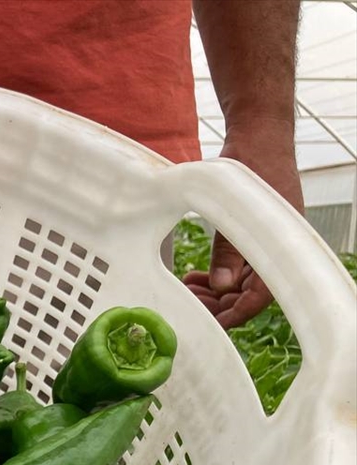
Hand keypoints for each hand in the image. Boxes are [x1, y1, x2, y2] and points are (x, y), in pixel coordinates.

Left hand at [182, 121, 302, 328]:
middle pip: (251, 293)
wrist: (259, 132)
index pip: (263, 295)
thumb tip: (223, 286)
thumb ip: (229, 249)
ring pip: (243, 282)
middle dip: (220, 304)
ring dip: (216, 291)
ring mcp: (268, 240)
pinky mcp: (256, 234)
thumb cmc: (252, 163)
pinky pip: (239, 266)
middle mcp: (280, 246)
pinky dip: (219, 275)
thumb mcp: (235, 207)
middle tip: (189, 306)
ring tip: (189, 290)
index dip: (236, 313)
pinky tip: (196, 276)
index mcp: (284, 243)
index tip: (211, 322)